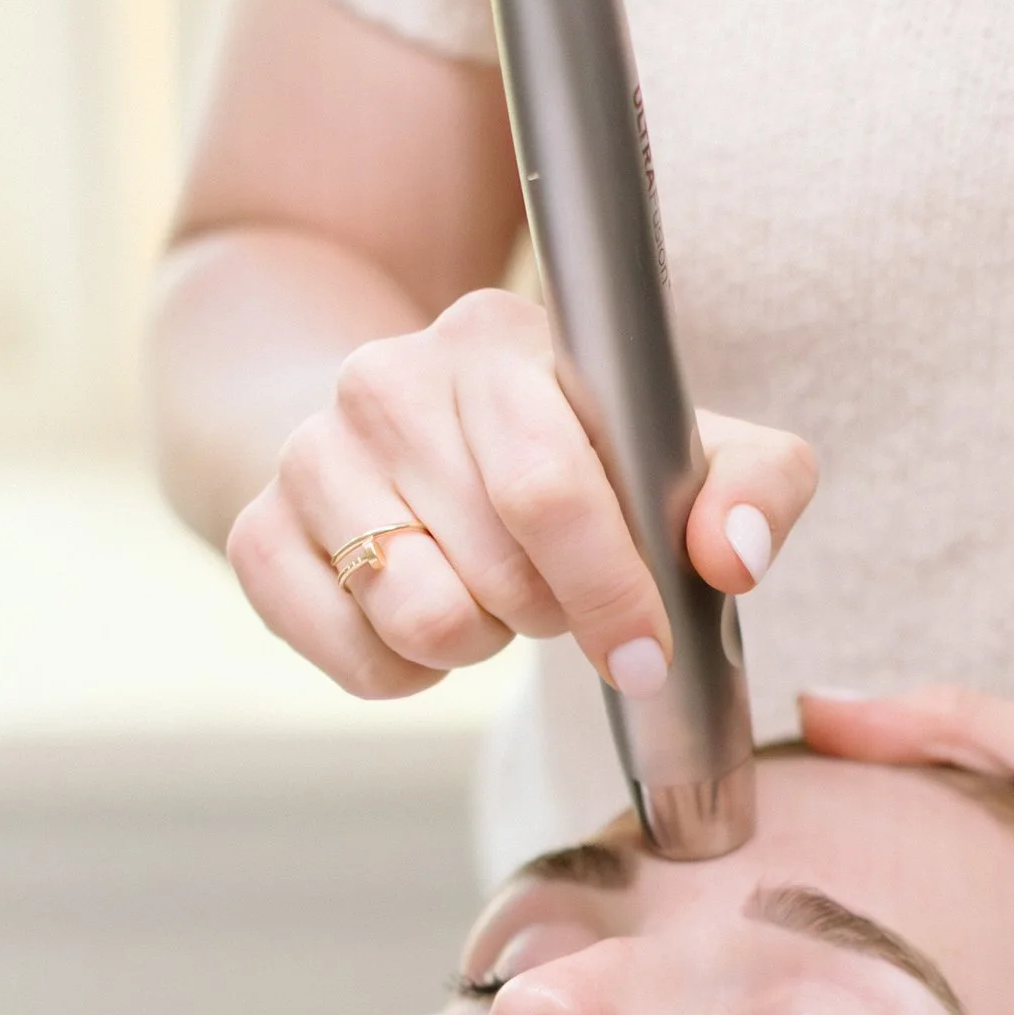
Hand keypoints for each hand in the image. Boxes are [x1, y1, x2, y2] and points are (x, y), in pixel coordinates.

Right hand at [228, 289, 817, 699]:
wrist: (400, 435)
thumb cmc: (570, 451)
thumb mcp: (681, 448)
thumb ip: (754, 487)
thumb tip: (733, 559)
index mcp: (496, 341)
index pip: (545, 485)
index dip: (607, 587)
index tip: (646, 654)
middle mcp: (384, 380)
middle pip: (492, 571)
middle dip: (548, 612)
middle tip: (553, 589)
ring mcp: (310, 454)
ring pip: (421, 621)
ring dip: (480, 641)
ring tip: (487, 592)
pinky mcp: (258, 533)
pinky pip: (357, 663)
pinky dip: (409, 673)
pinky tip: (422, 617)